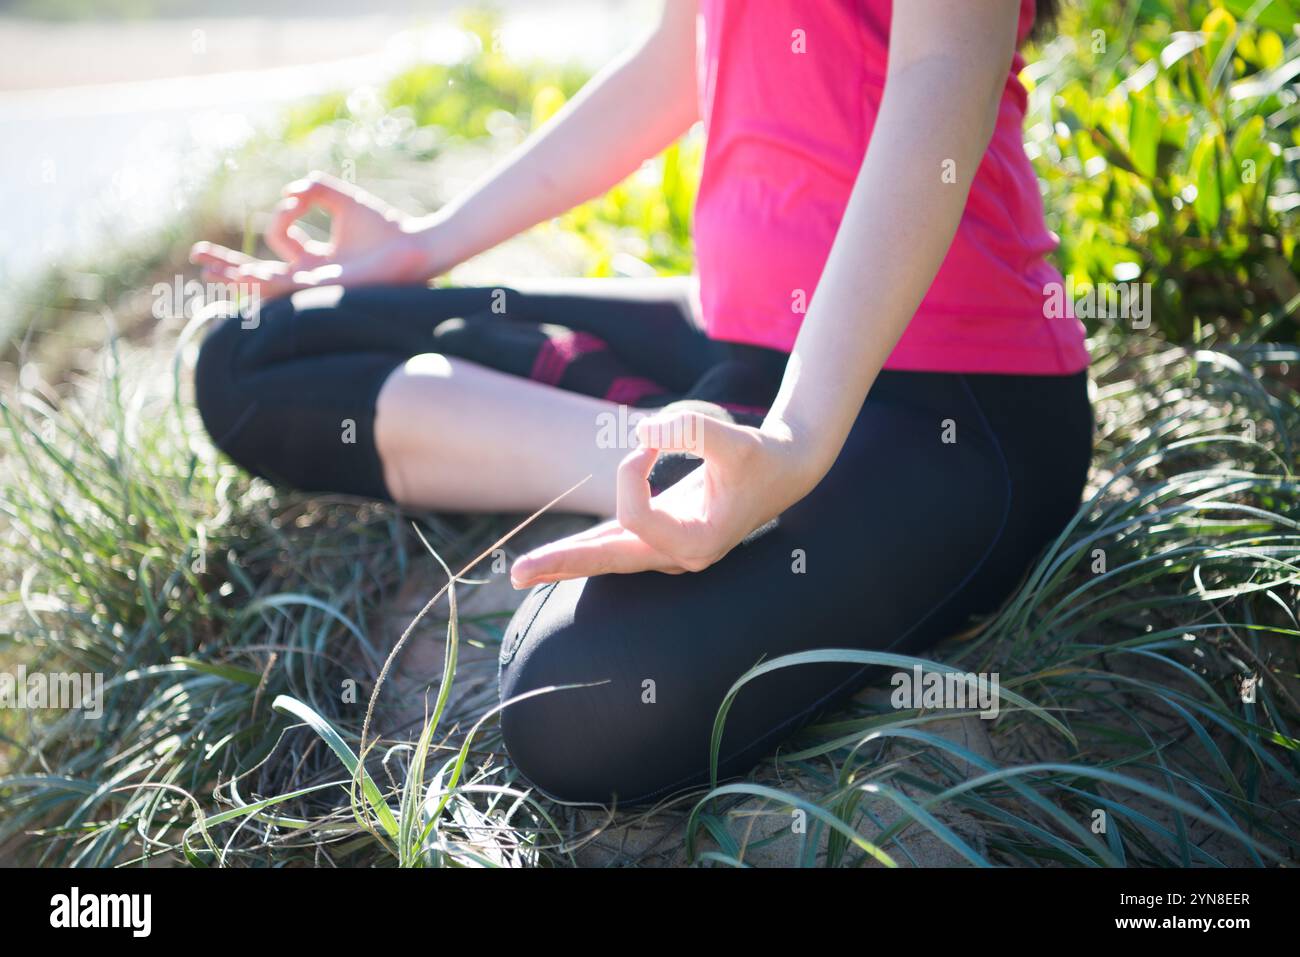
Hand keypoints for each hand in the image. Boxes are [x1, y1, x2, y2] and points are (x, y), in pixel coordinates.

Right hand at [189, 171, 446, 299]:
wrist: (413, 249)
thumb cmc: (385, 229)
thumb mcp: (343, 199)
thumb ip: (314, 188)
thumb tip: (288, 192)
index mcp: (317, 260)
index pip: (280, 239)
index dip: (283, 214)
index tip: (298, 199)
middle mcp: (313, 277)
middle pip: (260, 274)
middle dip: (228, 265)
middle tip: (197, 257)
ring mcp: (317, 286)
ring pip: (267, 286)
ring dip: (236, 276)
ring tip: (207, 270)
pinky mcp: (325, 289)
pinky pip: (287, 286)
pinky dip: (263, 281)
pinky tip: (241, 278)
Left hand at [509, 411, 819, 586]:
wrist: (785, 469)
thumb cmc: (759, 454)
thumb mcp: (733, 436)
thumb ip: (691, 429)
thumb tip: (643, 434)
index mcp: (698, 542)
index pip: (637, 515)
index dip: (631, 472)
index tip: (649, 440)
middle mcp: (679, 555)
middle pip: (610, 560)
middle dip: (563, 562)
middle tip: (515, 574)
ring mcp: (668, 548)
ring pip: (608, 556)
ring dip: (565, 560)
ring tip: (521, 573)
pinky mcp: (662, 533)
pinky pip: (616, 542)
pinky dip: (585, 547)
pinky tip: (554, 558)